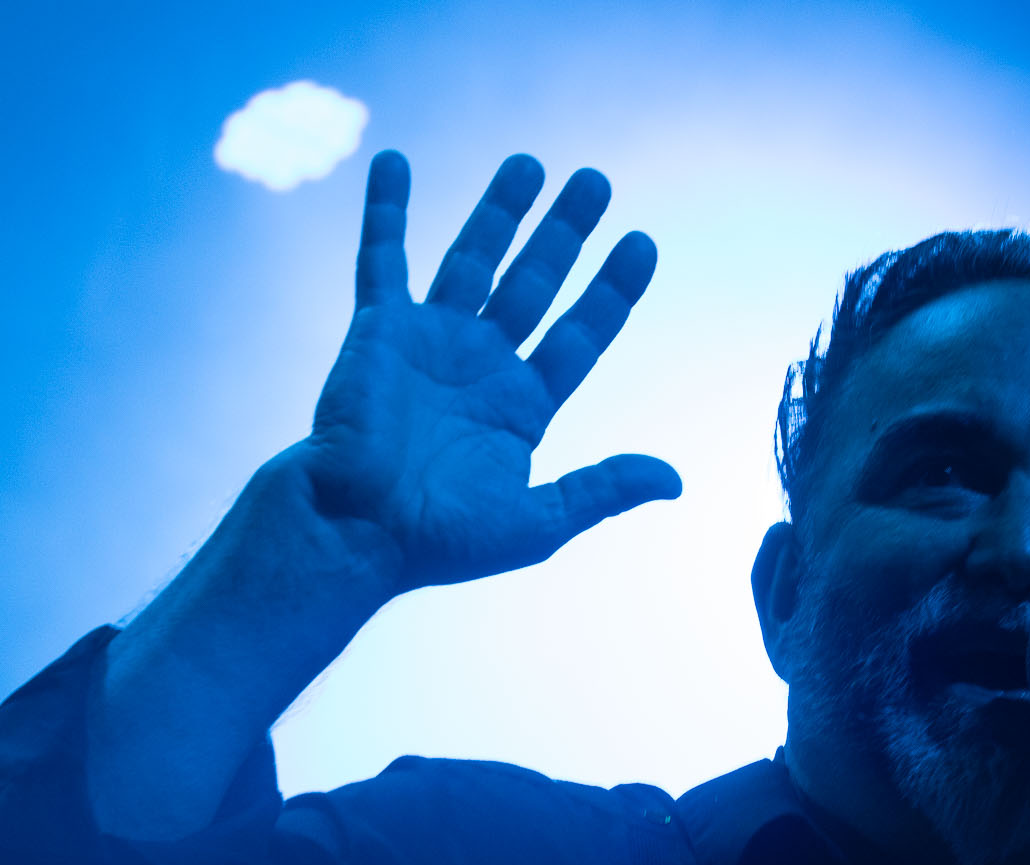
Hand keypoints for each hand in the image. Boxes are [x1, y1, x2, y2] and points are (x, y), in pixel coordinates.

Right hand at [290, 149, 679, 595]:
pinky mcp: (377, 330)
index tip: (642, 243)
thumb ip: (601, 490)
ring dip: (500, 210)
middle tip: (595, 181)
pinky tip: (395, 160)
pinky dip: (387, 209)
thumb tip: (675, 480)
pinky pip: (382, 257)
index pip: (580, 335)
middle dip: (565, 233)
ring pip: (473, 259)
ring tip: (529, 161)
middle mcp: (480, 366)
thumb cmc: (439, 540)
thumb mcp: (538, 521)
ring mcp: (429, 342)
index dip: (612, 292)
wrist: (354, 530)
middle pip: (534, 283)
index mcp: (521, 407)